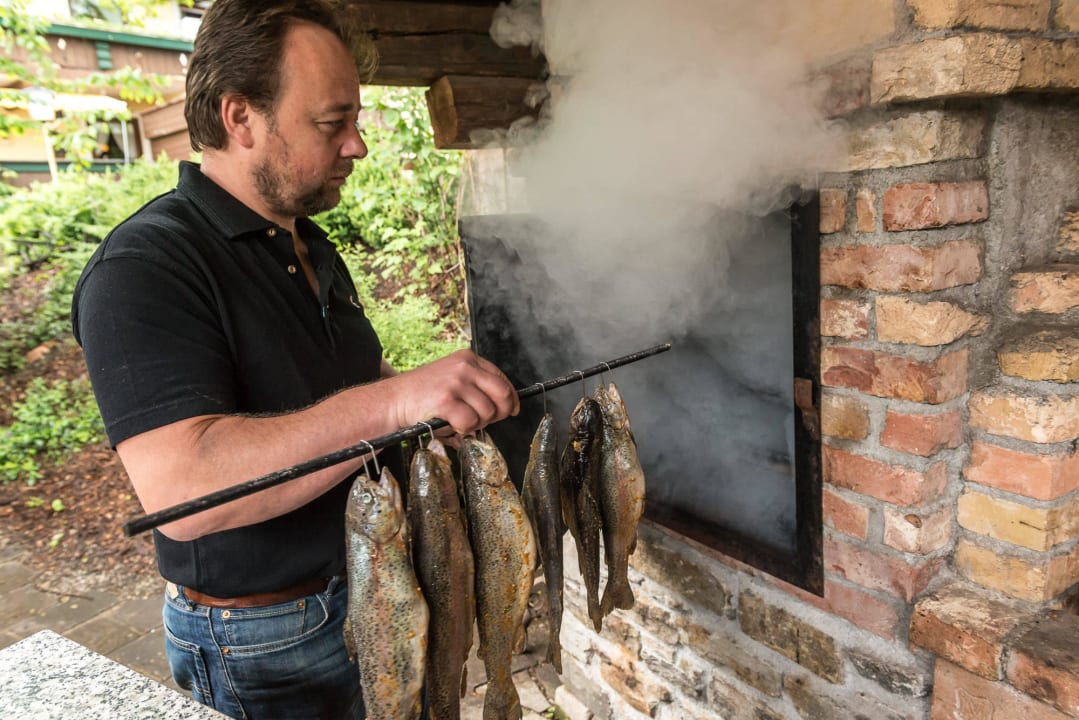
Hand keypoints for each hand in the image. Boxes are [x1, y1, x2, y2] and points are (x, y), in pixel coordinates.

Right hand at [389, 349, 518, 434]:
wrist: (392, 401)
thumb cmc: (422, 395)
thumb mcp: (453, 381)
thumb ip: (478, 391)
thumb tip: (507, 408)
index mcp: (468, 359)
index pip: (502, 379)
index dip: (511, 399)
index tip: (512, 410)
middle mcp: (464, 367)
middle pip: (503, 395)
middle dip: (499, 414)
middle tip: (485, 422)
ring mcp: (455, 382)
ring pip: (487, 412)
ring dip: (477, 424)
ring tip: (459, 421)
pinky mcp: (446, 399)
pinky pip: (470, 422)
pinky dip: (464, 429)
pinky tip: (451, 424)